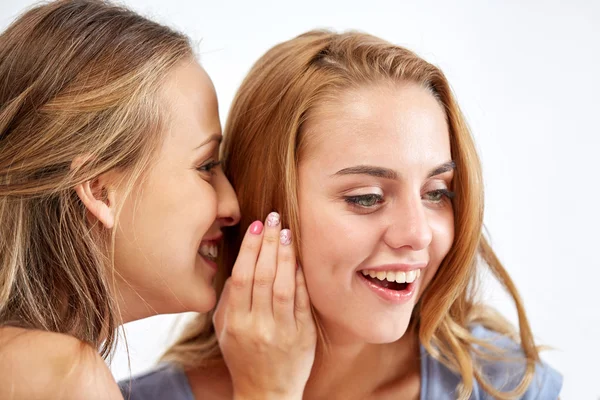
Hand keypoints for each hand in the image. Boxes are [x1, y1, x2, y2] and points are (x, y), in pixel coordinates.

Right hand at [213, 212, 315, 399]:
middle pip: (262, 276)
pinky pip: (303, 302)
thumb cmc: (242, 357)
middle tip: (273, 218)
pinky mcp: (303, 335)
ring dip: (285, 256)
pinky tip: (300, 258)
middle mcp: (258, 326)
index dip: (248, 249)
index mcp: (236, 323)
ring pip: (283, 286)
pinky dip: (301, 278)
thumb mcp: (224, 331)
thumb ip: (229, 300)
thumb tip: (240, 263)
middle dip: (268, 243)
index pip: (242, 277)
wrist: (266, 392)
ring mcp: (282, 331)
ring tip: (286, 232)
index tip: (255, 226)